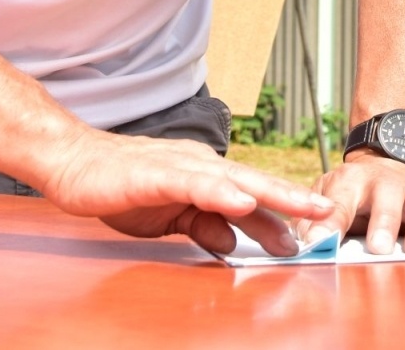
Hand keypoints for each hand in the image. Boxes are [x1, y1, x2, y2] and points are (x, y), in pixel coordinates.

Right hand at [39, 130, 334, 255]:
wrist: (74, 163)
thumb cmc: (122, 186)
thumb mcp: (171, 215)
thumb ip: (204, 224)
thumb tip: (232, 241)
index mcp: (207, 175)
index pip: (254, 195)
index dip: (286, 211)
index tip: (318, 228)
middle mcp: (202, 165)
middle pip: (257, 182)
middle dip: (295, 200)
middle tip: (330, 216)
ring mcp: (181, 167)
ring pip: (235, 180)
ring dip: (271, 195)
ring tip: (303, 208)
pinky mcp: (156, 175)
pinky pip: (194, 185)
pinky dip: (220, 194)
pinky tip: (242, 203)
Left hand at [298, 151, 404, 253]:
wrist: (382, 164)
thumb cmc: (351, 191)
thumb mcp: (326, 195)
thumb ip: (312, 219)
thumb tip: (303, 242)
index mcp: (351, 181)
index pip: (338, 202)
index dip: (328, 223)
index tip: (318, 243)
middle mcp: (383, 183)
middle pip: (385, 201)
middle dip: (382, 224)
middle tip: (378, 248)